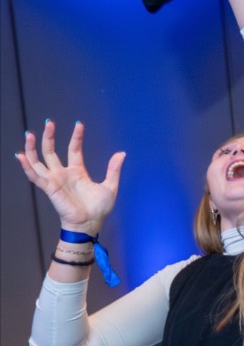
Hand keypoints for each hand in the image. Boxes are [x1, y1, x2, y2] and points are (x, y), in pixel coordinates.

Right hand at [15, 120, 124, 236]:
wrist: (91, 223)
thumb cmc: (99, 208)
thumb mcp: (110, 186)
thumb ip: (113, 169)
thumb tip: (121, 153)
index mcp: (77, 172)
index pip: (74, 149)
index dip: (76, 136)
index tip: (79, 124)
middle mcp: (63, 174)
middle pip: (51, 151)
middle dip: (49, 137)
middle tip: (49, 122)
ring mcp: (55, 180)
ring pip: (39, 161)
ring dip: (33, 148)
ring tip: (29, 134)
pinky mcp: (50, 188)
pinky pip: (35, 176)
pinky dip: (27, 166)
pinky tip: (20, 156)